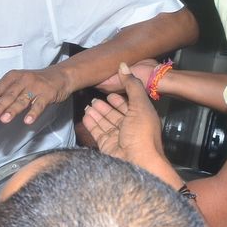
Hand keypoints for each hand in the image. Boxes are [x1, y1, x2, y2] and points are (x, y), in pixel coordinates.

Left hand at [0, 68, 68, 124]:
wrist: (61, 76)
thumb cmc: (35, 82)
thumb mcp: (18, 85)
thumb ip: (3, 99)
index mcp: (14, 76)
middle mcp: (24, 80)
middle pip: (9, 95)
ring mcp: (36, 87)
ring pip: (23, 100)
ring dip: (13, 110)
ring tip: (4, 119)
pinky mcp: (48, 94)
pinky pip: (39, 105)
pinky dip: (33, 113)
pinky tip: (27, 121)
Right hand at [83, 63, 170, 178]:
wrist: (137, 162)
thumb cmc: (141, 132)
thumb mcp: (140, 105)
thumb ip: (131, 85)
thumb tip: (123, 64)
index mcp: (141, 116)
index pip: (129, 105)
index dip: (120, 98)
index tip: (109, 91)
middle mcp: (130, 127)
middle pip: (115, 114)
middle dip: (105, 106)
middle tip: (93, 98)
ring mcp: (118, 137)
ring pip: (105, 122)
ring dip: (97, 113)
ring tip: (87, 105)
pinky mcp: (107, 145)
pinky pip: (98, 132)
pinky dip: (92, 124)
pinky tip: (85, 116)